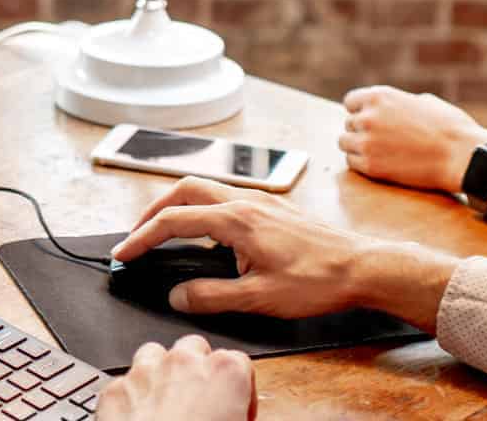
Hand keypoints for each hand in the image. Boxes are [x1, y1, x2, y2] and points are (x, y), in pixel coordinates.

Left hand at [95, 335, 253, 420]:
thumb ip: (237, 416)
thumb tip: (231, 417)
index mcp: (225, 373)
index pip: (239, 363)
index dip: (240, 391)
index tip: (235, 410)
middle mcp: (183, 363)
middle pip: (194, 350)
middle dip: (197, 373)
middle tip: (200, 405)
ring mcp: (145, 372)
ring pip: (155, 356)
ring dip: (162, 375)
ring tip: (167, 407)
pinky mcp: (114, 391)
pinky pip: (126, 383)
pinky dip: (133, 398)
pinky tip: (140, 420)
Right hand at [111, 177, 458, 330]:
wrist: (362, 266)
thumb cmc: (318, 280)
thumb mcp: (260, 298)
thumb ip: (212, 296)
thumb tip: (178, 295)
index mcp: (236, 220)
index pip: (174, 220)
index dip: (143, 237)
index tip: (125, 253)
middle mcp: (246, 201)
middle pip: (185, 188)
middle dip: (154, 209)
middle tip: (138, 234)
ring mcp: (261, 201)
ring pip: (206, 188)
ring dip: (179, 204)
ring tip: (165, 229)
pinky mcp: (273, 207)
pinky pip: (226, 195)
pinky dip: (203, 207)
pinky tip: (208, 231)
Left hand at [339, 85, 486, 193]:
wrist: (461, 156)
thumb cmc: (450, 127)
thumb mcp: (424, 101)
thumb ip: (400, 103)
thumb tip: (392, 109)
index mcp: (380, 97)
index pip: (351, 102)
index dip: (361, 111)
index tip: (370, 120)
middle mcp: (368, 117)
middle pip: (348, 124)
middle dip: (362, 131)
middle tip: (381, 140)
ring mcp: (367, 142)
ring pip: (345, 143)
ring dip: (358, 147)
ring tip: (377, 152)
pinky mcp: (371, 166)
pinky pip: (352, 163)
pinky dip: (362, 163)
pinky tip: (380, 163)